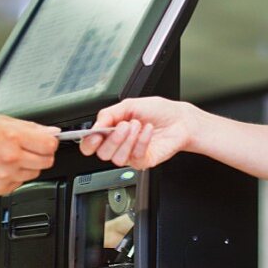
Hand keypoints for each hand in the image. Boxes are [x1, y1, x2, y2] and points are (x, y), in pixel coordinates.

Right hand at [0, 116, 59, 195]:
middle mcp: (12, 158)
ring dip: (29, 166)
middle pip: (47, 161)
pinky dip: (15, 176)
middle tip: (28, 148)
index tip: (45, 141)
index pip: (50, 145)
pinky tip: (2, 167)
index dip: (50, 142)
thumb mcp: (2, 121)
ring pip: (35, 173)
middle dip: (42, 154)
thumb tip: (52, 132)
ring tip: (11, 156)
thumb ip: (30, 127)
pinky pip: (20, 183)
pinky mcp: (0, 189)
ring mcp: (6, 175)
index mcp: (13, 137)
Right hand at [79, 96, 197, 168]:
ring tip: (138, 125)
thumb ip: (108, 114)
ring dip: (128, 139)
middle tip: (125, 125)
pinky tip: (148, 131)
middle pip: (102, 153)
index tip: (95, 134)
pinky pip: (136, 157)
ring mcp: (130, 155)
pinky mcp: (143, 161)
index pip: (90, 144)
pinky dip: (142, 141)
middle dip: (113, 138)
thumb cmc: (157, 111)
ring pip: (117, 158)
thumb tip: (96, 125)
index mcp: (111, 131)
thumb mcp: (129, 105)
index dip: (89, 142)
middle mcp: (119, 145)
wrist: (179, 119)